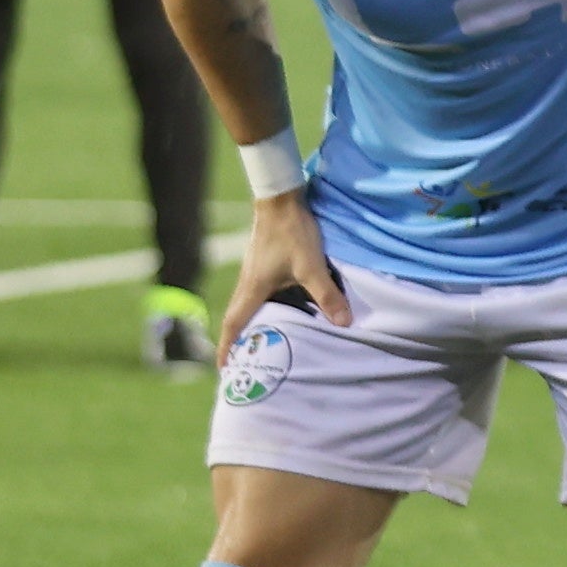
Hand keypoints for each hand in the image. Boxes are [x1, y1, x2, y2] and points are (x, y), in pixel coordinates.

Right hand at [220, 191, 349, 349]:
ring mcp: (254, 271)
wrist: (281, 198)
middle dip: (237, 340)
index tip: (222, 368)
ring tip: (259, 340)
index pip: (233, 324)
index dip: (227, 347)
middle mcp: (248, 282)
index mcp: (252, 289)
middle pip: (237, 318)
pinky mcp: (263, 261)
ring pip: (248, 305)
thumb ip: (327, 295)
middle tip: (241, 361)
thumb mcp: (311, 266)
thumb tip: (344, 323)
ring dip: (250, 323)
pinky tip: (278, 308)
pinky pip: (258, 292)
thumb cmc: (291, 232)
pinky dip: (262, 307)